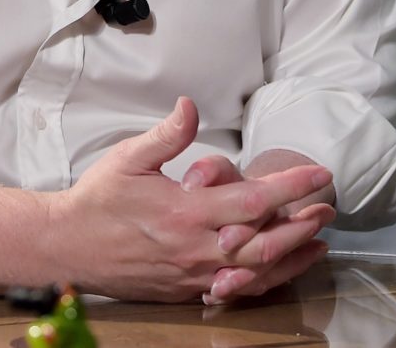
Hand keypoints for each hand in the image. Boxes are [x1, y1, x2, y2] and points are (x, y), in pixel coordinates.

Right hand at [49, 97, 333, 301]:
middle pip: (264, 241)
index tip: (318, 174)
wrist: (67, 247)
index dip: (290, 187)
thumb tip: (191, 106)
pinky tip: (281, 270)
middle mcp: (195, 247)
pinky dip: (265, 281)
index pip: (251, 199)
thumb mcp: (128, 158)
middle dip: (302, 224)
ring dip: (292, 255)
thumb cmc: (97, 200)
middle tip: (328, 208)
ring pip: (255, 271)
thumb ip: (167, 135)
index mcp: (185, 211)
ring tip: (319, 241)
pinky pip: (235, 290)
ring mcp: (193, 274)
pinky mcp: (186, 290)